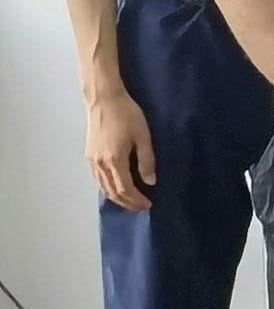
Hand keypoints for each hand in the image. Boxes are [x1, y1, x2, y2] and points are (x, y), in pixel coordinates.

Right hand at [85, 87, 156, 210]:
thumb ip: (147, 160)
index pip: (125, 189)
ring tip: (130, 202)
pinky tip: (115, 188)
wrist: (104, 100)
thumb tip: (151, 182)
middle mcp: (100, 164)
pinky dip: (107, 188)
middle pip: (112, 192)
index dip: (136, 200)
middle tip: (141, 208)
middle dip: (127, 203)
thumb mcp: (143, 137)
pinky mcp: (88, 155)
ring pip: (102, 187)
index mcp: (114, 160)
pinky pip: (97, 179)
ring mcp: (92, 160)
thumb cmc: (127, 115)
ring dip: (116, 197)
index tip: (148, 205)